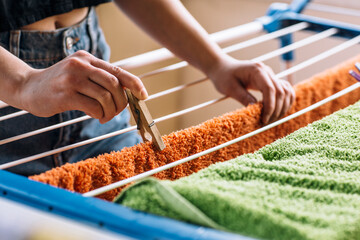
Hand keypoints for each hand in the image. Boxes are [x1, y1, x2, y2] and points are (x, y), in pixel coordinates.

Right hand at [18, 50, 146, 122]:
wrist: (29, 87)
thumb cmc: (60, 84)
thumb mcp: (80, 74)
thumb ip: (100, 79)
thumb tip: (128, 94)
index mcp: (88, 58)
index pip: (118, 71)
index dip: (135, 83)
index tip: (144, 95)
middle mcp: (81, 64)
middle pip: (115, 85)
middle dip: (122, 102)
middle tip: (117, 111)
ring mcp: (72, 78)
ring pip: (105, 97)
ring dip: (110, 111)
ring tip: (105, 116)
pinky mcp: (65, 94)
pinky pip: (93, 107)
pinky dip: (100, 115)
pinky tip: (96, 116)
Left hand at [208, 56, 294, 123]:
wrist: (222, 68)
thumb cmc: (223, 76)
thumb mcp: (230, 88)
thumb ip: (243, 97)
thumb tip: (256, 110)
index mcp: (257, 71)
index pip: (270, 89)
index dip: (270, 106)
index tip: (264, 119)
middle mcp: (266, 71)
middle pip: (280, 92)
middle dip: (276, 110)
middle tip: (266, 123)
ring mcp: (270, 75)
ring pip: (286, 91)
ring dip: (282, 107)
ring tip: (271, 119)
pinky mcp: (270, 80)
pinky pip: (284, 90)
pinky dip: (284, 101)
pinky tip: (277, 111)